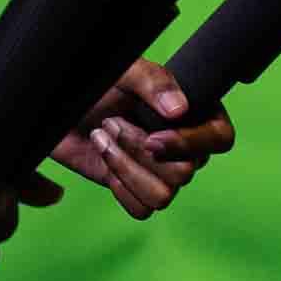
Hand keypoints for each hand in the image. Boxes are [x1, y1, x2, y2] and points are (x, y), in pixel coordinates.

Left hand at [50, 60, 236, 219]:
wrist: (61, 109)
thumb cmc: (99, 85)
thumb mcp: (126, 71)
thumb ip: (153, 81)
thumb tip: (180, 110)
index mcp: (196, 113)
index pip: (220, 139)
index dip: (189, 144)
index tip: (153, 137)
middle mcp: (186, 147)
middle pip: (185, 173)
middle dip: (138, 150)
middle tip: (111, 123)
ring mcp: (164, 173)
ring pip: (163, 196)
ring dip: (125, 168)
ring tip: (103, 139)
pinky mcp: (139, 192)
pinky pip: (142, 210)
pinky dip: (119, 188)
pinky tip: (105, 161)